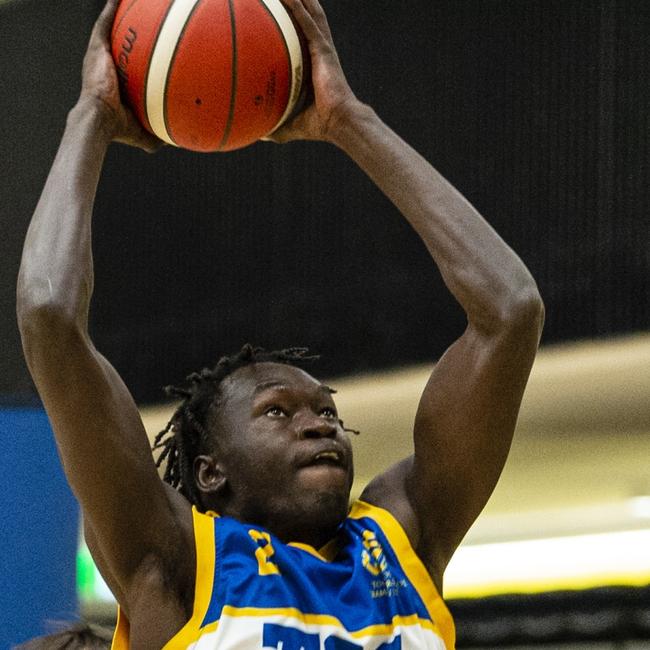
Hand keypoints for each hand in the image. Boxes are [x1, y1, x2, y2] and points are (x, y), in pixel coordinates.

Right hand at [79, 0, 162, 151]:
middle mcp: (107, 66)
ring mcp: (100, 56)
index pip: (129, 67)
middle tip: (144, 21)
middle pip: (120, 43)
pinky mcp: (96, 48)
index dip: (138, 59)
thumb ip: (157, 135)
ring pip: (110, 28)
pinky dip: (111, 9)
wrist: (100, 118)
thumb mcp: (143, 132)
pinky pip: (104, 23)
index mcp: (116, 84)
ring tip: (131, 2)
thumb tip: (175, 142)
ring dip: (118, 14)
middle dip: (129, 32)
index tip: (151, 52)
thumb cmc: (118, 128)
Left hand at [266, 0, 359, 143]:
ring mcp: (321, 47)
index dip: (292, 22)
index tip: (277, 11)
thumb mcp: (290, 125)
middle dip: (296, 1)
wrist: (338, 122)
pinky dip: (298, 7)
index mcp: (312, 64)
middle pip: (306, 18)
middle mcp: (318, 51)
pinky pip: (308, 23)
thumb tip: (257, 134)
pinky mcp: (323, 49)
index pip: (300, 37)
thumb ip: (275, 126)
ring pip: (309, 13)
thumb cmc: (319, 125)